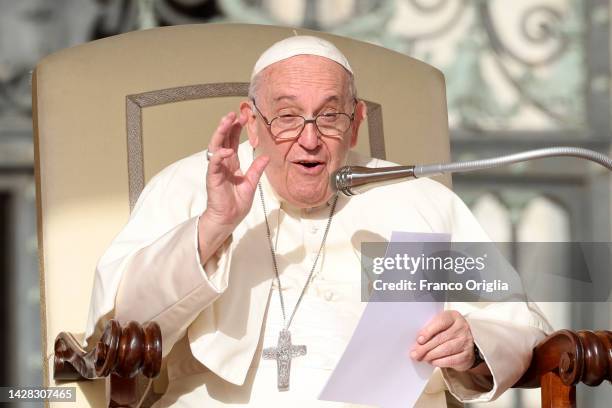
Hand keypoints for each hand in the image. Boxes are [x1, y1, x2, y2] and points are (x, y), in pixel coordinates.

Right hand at [197, 111, 268, 265]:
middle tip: (235, 113)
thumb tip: (266, 156)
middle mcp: (222, 163)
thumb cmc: (237, 203)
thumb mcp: (251, 183)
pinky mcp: (212, 178)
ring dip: (221, 133)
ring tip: (227, 121)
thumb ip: (257, 169)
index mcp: (231, 163)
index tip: (243, 117)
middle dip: (228, 125)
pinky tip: (227, 150)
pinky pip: (214, 164)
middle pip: (223, 139)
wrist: (229, 218)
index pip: (232, 141)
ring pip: (215, 146)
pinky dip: (219, 156)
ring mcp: (216, 169)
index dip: (236, 129)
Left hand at [409, 310, 475, 371]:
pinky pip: (451, 360)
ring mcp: (466, 341)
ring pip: (445, 349)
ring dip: (430, 355)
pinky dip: (439, 362)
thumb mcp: (439, 326)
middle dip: (425, 347)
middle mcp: (462, 327)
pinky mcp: (467, 355)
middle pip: (441, 338)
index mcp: (453, 316)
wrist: (463, 345)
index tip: (419, 340)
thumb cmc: (447, 333)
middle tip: (415, 353)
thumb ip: (429, 330)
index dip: (428, 331)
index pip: (441, 322)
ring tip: (422, 357)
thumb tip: (417, 343)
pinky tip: (432, 361)